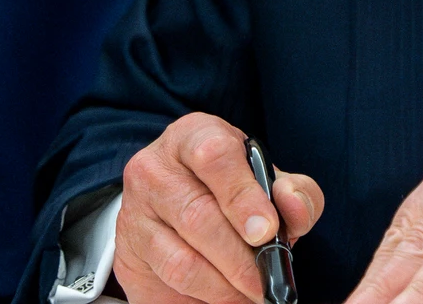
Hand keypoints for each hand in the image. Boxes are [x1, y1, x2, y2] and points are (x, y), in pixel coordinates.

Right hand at [114, 113, 324, 303]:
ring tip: (250, 294)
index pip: (214, 155)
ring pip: (180, 259)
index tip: (266, 231)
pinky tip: (225, 296)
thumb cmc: (232, 189)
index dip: (243, 196)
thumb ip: (294, 192)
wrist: (177, 208)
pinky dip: (203, 296)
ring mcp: (135, 211)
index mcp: (194, 136)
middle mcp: (156, 168)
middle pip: (197, 215)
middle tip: (265, 280)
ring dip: (223, 286)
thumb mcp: (268, 181)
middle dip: (239, 257)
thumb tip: (294, 207)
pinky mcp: (128, 251)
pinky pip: (167, 282)